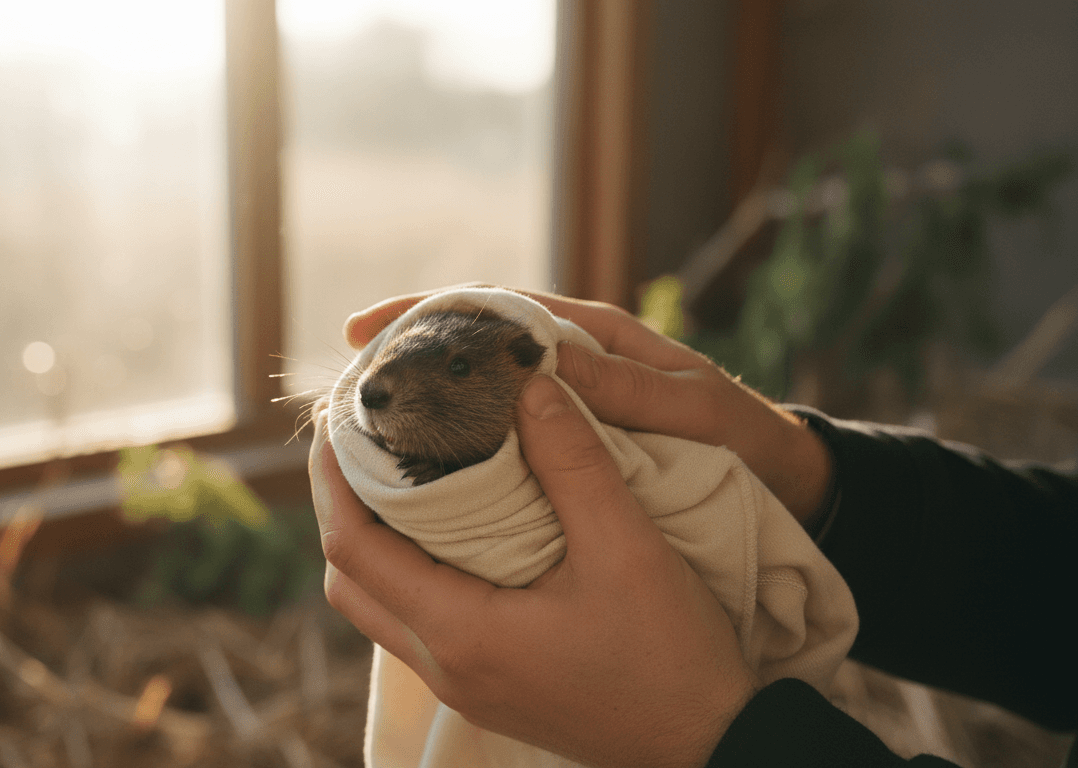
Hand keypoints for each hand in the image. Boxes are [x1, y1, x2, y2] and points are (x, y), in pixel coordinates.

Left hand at [316, 374, 758, 767]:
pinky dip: (407, 571)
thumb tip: (528, 384)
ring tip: (393, 473)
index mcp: (463, 632)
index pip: (354, 550)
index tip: (338, 419)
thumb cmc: (673, 656)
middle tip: (357, 438)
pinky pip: (416, 623)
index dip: (332, 481)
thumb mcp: (628, 548)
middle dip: (340, 506)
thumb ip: (573, 462)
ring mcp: (464, 684)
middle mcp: (447, 666)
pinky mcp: (487, 688)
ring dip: (370, 542)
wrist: (713, 745)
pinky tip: (445, 530)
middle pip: (349, 582)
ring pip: (379, 607)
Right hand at [344, 284, 831, 522]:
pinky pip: (503, 442)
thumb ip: (622, 388)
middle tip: (344, 387)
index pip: (494, 308)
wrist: (792, 486)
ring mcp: (569, 407)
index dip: (425, 314)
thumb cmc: (749, 444)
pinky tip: (425, 478)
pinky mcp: (574, 449)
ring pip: (478, 397)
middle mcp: (572, 365)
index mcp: (596, 338)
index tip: (364, 330)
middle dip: (405, 359)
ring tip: (365, 433)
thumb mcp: (692, 412)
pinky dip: (460, 451)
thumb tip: (533, 364)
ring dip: (424, 407)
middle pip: (470, 349)